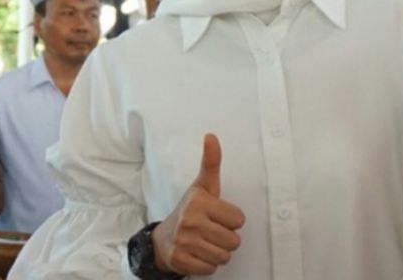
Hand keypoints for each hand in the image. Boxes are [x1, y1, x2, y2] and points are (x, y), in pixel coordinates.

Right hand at [152, 134, 245, 275]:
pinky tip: (198, 254)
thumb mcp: (202, 185)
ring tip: (206, 242)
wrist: (163, 237)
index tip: (218, 216)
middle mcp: (190, 222)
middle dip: (226, 238)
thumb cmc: (190, 209)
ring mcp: (184, 243)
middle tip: (211, 231)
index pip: (239, 220)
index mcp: (200, 202)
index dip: (232, 220)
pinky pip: (210, 269)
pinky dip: (207, 265)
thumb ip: (211, 162)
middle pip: (233, 240)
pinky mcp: (180, 261)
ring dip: (218, 253)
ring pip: (224, 257)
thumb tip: (211, 136)